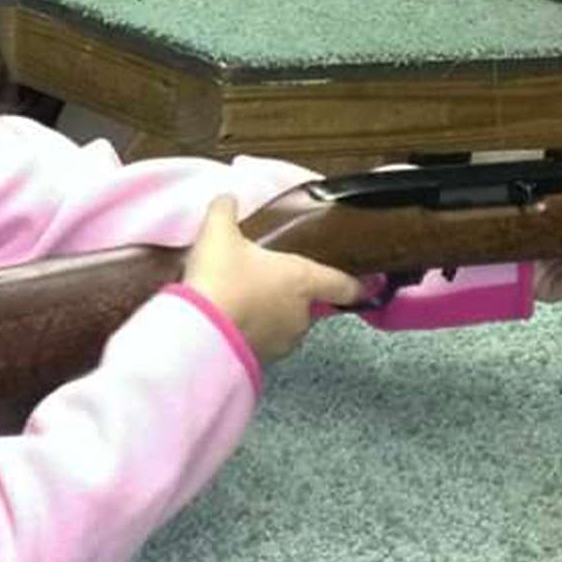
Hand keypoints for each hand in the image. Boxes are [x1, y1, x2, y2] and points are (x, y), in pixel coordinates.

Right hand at [183, 196, 363, 364]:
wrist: (198, 332)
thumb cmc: (221, 277)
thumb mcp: (218, 233)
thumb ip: (224, 210)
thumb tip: (227, 200)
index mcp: (303, 280)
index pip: (342, 284)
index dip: (354, 284)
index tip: (363, 285)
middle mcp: (301, 314)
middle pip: (308, 303)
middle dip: (290, 293)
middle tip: (264, 279)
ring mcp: (283, 341)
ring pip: (286, 325)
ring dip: (272, 315)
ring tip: (241, 301)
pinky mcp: (262, 361)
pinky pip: (264, 342)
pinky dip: (253, 333)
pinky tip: (230, 322)